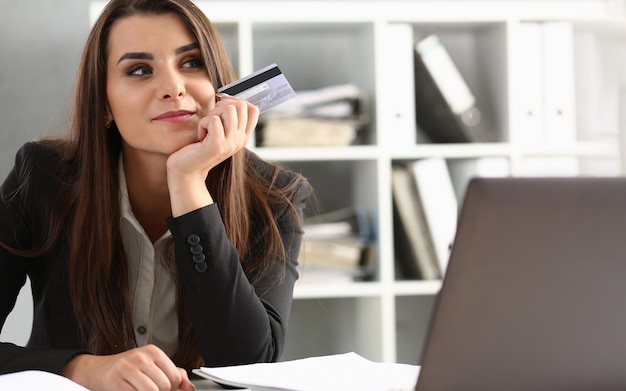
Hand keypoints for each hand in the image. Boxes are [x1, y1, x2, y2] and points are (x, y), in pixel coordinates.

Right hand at [62, 344, 194, 390]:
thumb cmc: (126, 370)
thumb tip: (189, 388)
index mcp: (153, 352)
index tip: (163, 390)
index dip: (171, 389)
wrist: (95, 371)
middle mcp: (141, 356)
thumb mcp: (151, 367)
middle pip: (164, 386)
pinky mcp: (114, 380)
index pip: (174, 377)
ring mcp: (127, 367)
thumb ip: (173, 374)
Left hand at [166, 95, 258, 216]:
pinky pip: (213, 120)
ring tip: (206, 128)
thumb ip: (227, 117)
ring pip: (228, 109)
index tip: (222, 107)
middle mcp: (240, 140)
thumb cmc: (198, 147)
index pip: (253, 109)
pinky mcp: (218, 145)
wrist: (186, 169)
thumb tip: (226, 95)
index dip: (237, 101)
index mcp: (243, 136)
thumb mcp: (217, 130)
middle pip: (241, 105)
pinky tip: (200, 136)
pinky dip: (202, 124)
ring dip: (211, 114)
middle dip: (222, 106)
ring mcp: (231, 143)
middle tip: (211, 120)